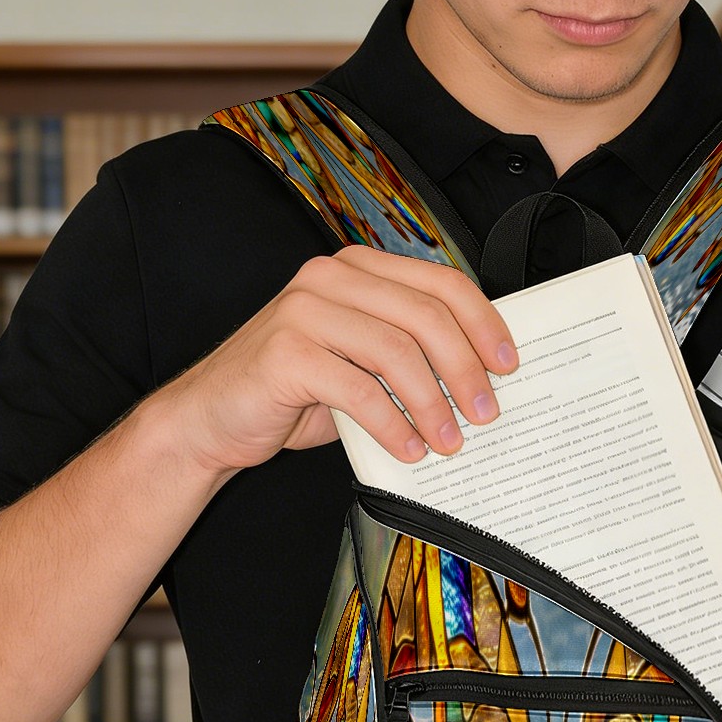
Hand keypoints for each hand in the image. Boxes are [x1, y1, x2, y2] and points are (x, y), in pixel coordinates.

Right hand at [152, 245, 516, 476]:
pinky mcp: (285, 352)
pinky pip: (358, 389)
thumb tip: (479, 382)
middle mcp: (330, 278)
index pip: (439, 283)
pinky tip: (409, 452)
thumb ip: (406, 356)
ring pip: (396, 352)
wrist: (213, 419)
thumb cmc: (295, 394)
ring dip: (433, 404)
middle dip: (465, 369)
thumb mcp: (359, 365)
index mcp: (356, 269)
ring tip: (450, 442)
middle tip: (486, 414)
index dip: (483, 323)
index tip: (509, 366)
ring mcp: (304, 310)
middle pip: (425, 316)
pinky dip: (392, 425)